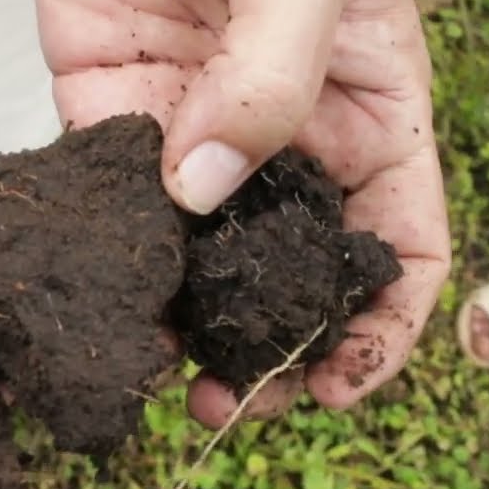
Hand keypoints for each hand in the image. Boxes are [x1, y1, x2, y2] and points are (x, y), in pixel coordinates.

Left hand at [35, 0, 450, 426]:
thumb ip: (272, 81)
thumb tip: (201, 194)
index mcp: (368, 113)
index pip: (397, 245)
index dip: (377, 329)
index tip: (332, 388)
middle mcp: (280, 139)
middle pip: (284, 274)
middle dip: (259, 349)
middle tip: (222, 406)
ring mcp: (187, 129)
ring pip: (188, 256)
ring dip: (172, 325)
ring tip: (150, 379)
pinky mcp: (102, 107)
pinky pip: (101, 197)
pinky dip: (99, 256)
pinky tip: (91, 302)